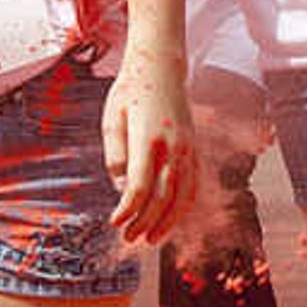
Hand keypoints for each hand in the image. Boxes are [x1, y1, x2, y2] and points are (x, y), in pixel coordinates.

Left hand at [103, 48, 196, 247]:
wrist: (161, 67)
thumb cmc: (130, 92)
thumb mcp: (112, 120)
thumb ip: (115, 156)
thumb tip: (121, 188)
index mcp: (148, 138)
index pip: (140, 187)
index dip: (128, 210)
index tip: (116, 223)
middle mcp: (173, 146)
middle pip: (163, 197)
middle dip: (146, 223)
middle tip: (130, 239)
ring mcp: (188, 148)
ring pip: (183, 195)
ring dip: (168, 222)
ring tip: (152, 239)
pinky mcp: (194, 148)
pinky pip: (193, 185)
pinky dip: (184, 206)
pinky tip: (173, 219)